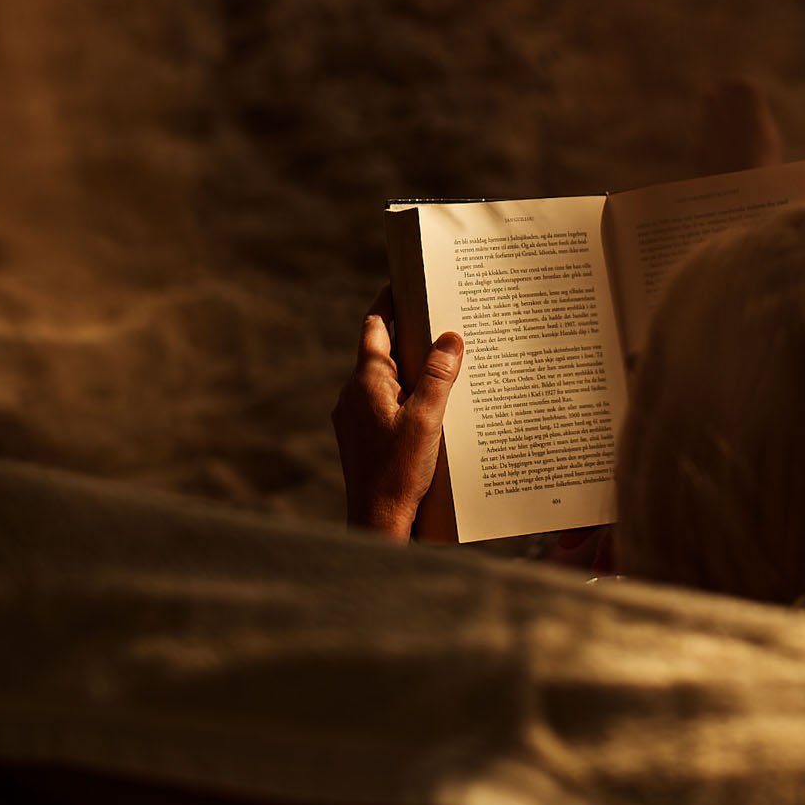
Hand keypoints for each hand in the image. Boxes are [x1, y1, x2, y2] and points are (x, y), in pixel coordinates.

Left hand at [332, 288, 462, 539]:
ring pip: (383, 378)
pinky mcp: (361, 436)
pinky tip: (431, 405)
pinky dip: (405, 393)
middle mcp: (353, 394)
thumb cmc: (398, 472)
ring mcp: (354, 416)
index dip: (388, 303)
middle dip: (408, 334)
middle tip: (438, 317)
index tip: (404, 283)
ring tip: (443, 360)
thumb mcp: (427, 419)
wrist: (377, 520)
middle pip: (380, 350)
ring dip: (409, 367)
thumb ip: (439, 376)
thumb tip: (451, 337)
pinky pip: (383, 402)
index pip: (374, 327)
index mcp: (366, 381)